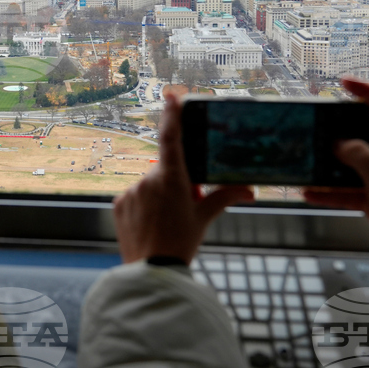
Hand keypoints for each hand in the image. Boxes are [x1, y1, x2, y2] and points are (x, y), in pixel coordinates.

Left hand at [113, 91, 253, 263]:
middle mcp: (148, 179)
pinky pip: (134, 197)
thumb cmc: (181, 243)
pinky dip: (143, 205)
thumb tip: (250, 190)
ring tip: (166, 222)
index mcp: (171, 179)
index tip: (171, 97)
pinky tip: (150, 225)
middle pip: (165, 171)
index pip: (171, 139)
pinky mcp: (118, 203)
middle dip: (175, 183)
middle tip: (183, 207)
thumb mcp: (204, 218)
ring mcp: (130, 191)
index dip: (172, 115)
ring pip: (149, 185)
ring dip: (158, 196)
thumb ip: (224, 197)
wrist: (152, 272)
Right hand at [304, 78, 368, 271]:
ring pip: (347, 165)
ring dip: (327, 165)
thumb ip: (359, 156)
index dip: (367, 92)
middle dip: (336, 132)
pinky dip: (327, 191)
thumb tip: (338, 143)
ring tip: (305, 161)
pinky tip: (308, 192)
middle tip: (313, 128)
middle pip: (360, 136)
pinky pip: (344, 190)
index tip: (344, 84)